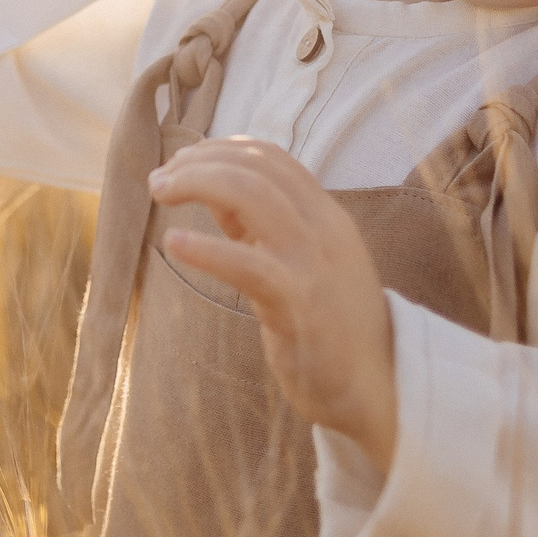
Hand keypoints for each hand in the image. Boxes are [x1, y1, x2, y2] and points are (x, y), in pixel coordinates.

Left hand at [150, 137, 399, 470]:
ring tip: (159, 192)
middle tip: (159, 179)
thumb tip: (209, 189)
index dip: (222, 148)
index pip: (272, 157)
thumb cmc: (329, 324)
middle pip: (257, 168)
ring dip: (197, 183)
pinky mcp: (299, 304)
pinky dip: (205, 248)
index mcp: (327, 216)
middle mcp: (324, 230)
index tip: (183, 159)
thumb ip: (258, 225)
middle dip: (200, 162)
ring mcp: (313, 264)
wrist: (378, 387)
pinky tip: (174, 243)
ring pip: (252, 196)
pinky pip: (247, 264)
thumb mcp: (301, 261)